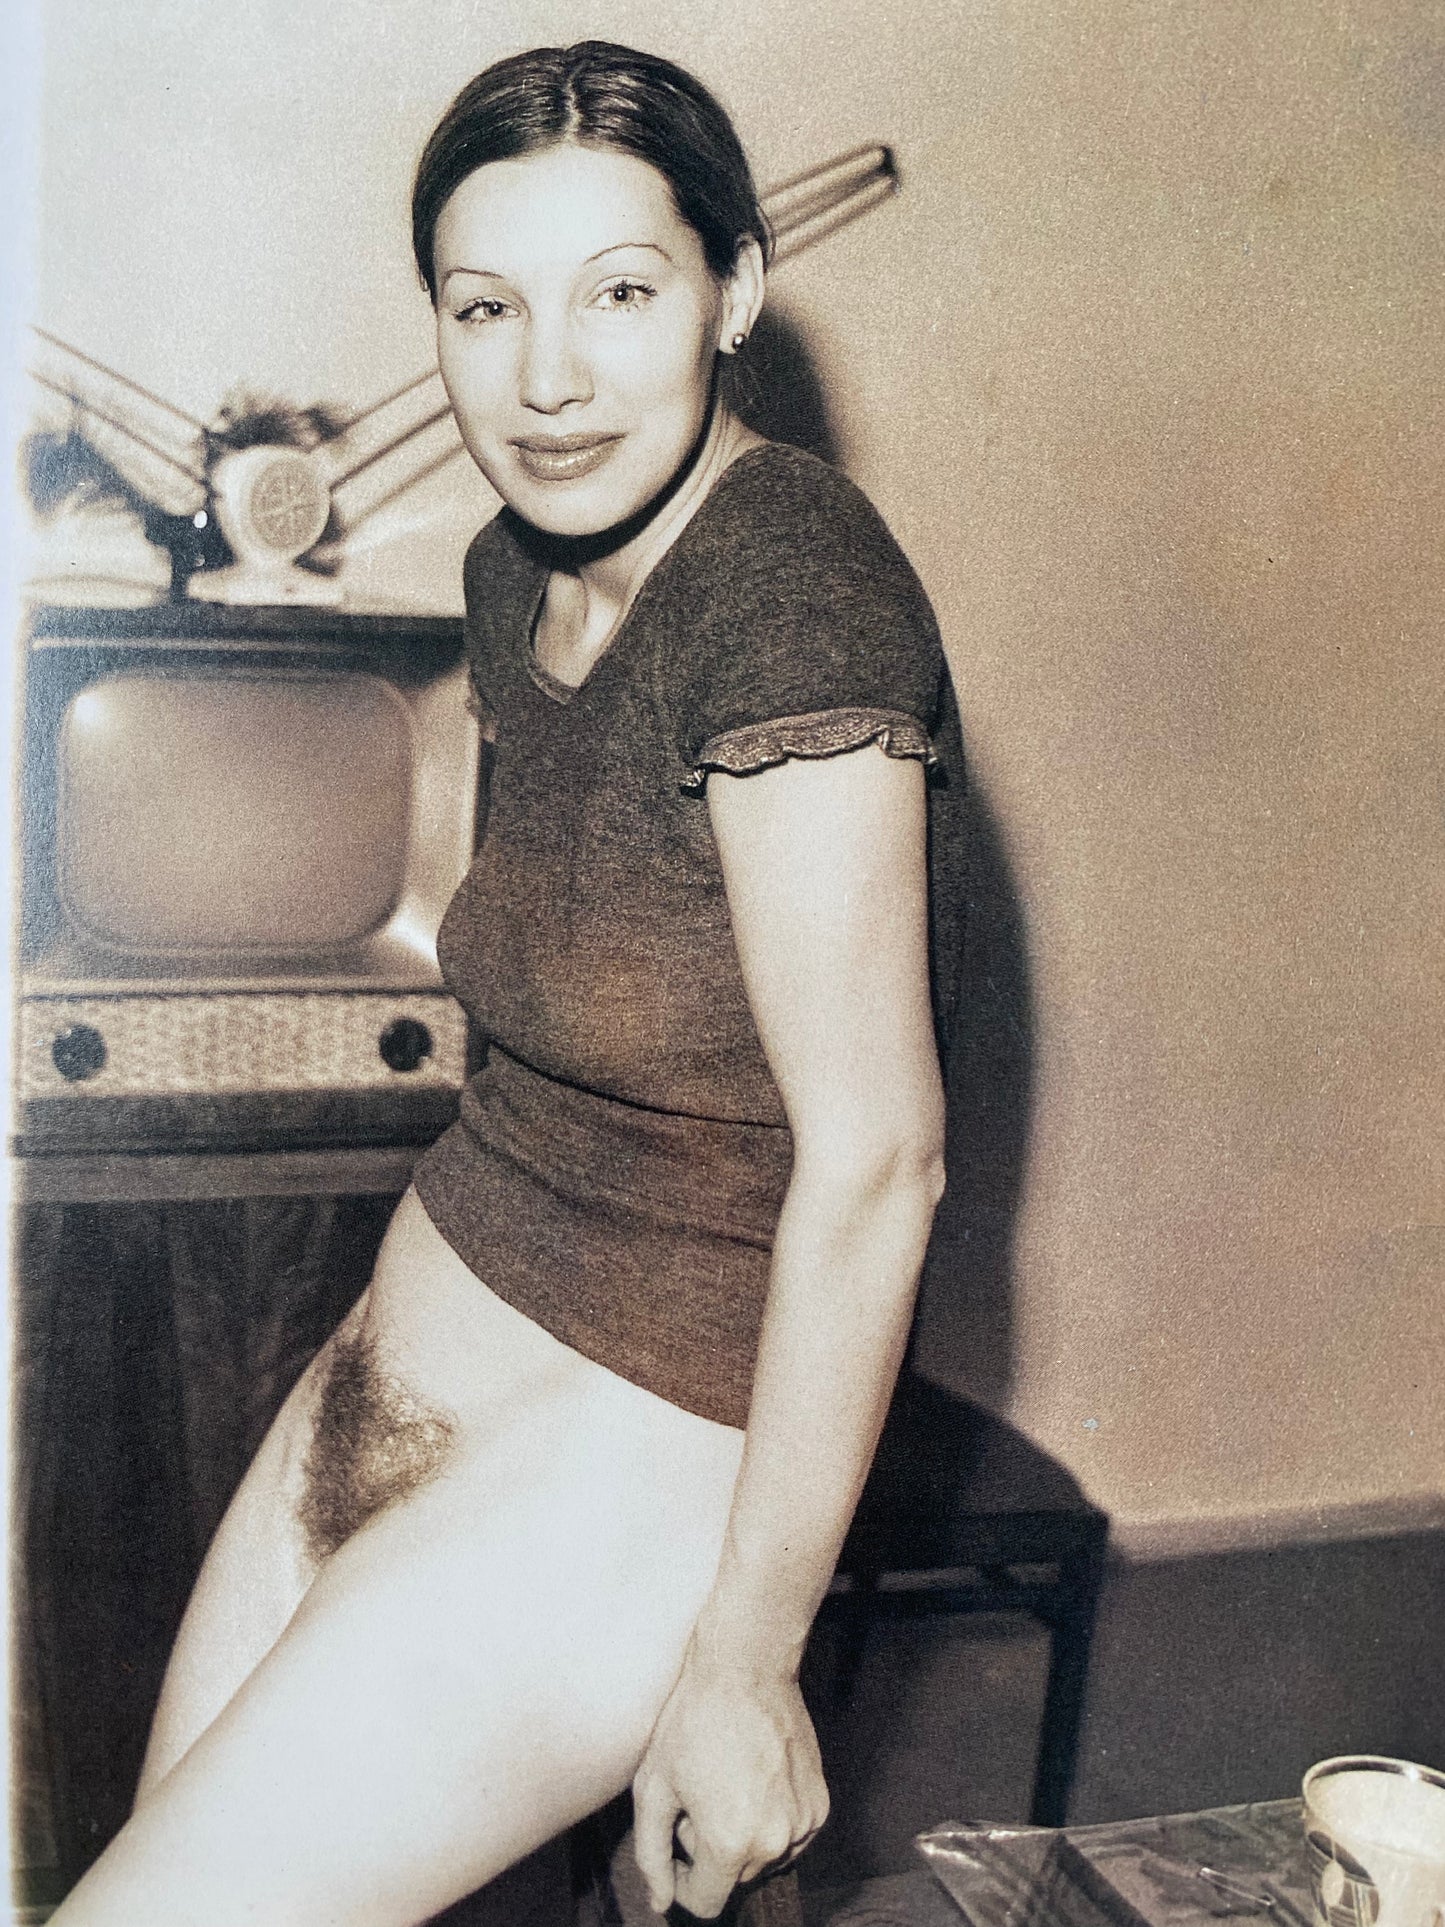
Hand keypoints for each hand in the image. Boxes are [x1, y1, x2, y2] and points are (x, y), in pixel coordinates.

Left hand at [631, 1642, 828, 1918]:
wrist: (746, 1667)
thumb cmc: (693, 1720)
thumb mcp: (654, 1787)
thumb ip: (652, 1854)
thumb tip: (661, 1902)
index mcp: (731, 1842)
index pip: (706, 1902)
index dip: (681, 1881)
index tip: (675, 1841)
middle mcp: (775, 1841)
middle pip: (734, 1878)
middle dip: (711, 1850)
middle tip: (698, 1796)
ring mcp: (804, 1822)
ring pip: (764, 1858)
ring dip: (742, 1836)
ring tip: (726, 1783)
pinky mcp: (821, 1803)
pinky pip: (790, 1836)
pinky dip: (771, 1821)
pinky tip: (753, 1779)